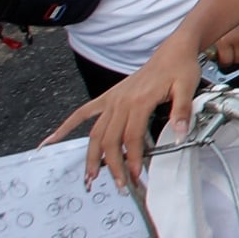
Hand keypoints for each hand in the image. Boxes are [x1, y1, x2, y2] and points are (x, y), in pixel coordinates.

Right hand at [51, 38, 201, 190]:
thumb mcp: (187, 88)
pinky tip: (50, 141)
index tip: (137, 176)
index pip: (132, 138)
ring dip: (92, 156)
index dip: (134, 159)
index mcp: (139, 101)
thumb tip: (179, 135)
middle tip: (120, 185)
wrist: (172, 51)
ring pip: (96, 133)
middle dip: (113, 165)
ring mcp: (111, 100)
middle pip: (111, 140)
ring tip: (90, 177)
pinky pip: (82, 113)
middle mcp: (120, 102)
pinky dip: (65, 127)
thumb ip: (182, 112)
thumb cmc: (180, 68)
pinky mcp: (108, 98)